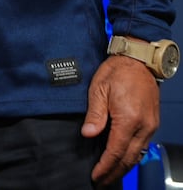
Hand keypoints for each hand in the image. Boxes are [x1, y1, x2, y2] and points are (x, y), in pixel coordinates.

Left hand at [82, 53, 158, 185]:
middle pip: (128, 159)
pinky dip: (131, 156)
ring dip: (123, 167)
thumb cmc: (117, 71)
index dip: (105, 166)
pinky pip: (142, 146)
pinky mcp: (152, 123)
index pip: (115, 151)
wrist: (138, 61)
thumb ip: (94, 113)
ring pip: (137, 155)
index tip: (95, 176)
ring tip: (110, 174)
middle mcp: (143, 126)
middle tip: (101, 182)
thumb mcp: (99, 88)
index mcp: (128, 119)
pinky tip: (122, 159)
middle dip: (114, 173)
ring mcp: (150, 126)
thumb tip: (88, 134)